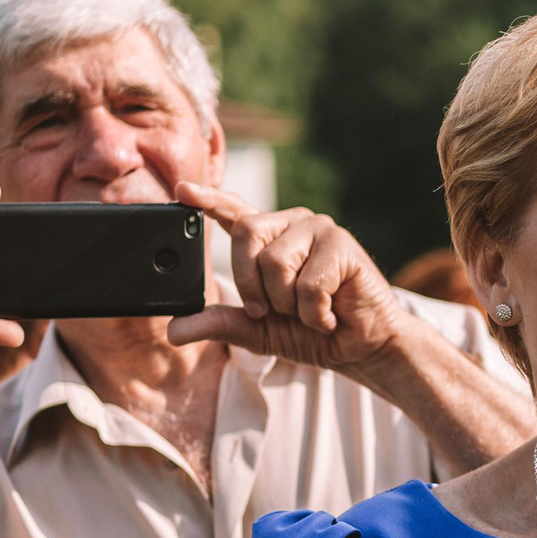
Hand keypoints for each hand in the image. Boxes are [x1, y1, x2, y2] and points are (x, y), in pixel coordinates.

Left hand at [166, 184, 411, 375]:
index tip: (181, 189)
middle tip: (271, 310)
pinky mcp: (342, 244)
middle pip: (246, 233)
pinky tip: (330, 313)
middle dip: (251, 283)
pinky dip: (314, 313)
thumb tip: (174, 332)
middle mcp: (292, 225)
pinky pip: (308, 284)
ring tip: (312, 310)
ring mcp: (319, 229)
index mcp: (269, 239)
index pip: (233, 212)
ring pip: (276, 262)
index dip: (208, 199)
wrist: (362, 347)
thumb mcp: (257, 331)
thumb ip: (220, 324)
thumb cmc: (312, 332)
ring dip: (289, 304)